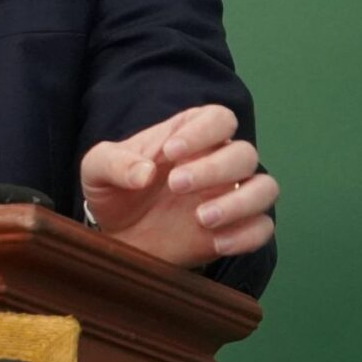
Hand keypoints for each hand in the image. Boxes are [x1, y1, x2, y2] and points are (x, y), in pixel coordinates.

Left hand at [78, 104, 276, 270]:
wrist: (116, 235)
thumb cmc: (113, 191)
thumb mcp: (97, 170)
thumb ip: (114, 162)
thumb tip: (144, 172)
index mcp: (189, 137)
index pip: (218, 118)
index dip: (202, 132)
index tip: (170, 152)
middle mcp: (218, 161)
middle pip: (244, 153)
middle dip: (214, 169)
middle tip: (176, 185)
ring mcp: (230, 195)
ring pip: (265, 188)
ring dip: (240, 202)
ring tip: (201, 218)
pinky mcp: (236, 229)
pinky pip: (262, 228)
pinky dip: (247, 235)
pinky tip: (216, 243)